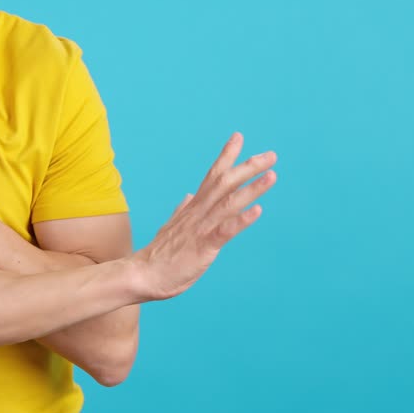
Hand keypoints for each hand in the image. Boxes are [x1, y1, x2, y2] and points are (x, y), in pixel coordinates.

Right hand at [130, 132, 276, 300]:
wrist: (141, 275)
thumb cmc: (159, 255)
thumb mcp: (171, 227)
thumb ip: (182, 210)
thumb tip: (188, 195)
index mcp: (193, 208)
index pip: (212, 175)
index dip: (226, 156)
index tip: (238, 136)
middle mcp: (198, 212)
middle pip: (225, 182)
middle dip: (249, 167)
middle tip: (271, 155)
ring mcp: (201, 228)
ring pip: (229, 202)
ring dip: (252, 188)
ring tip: (272, 175)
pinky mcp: (203, 246)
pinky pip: (225, 230)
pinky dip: (242, 220)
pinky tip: (258, 211)